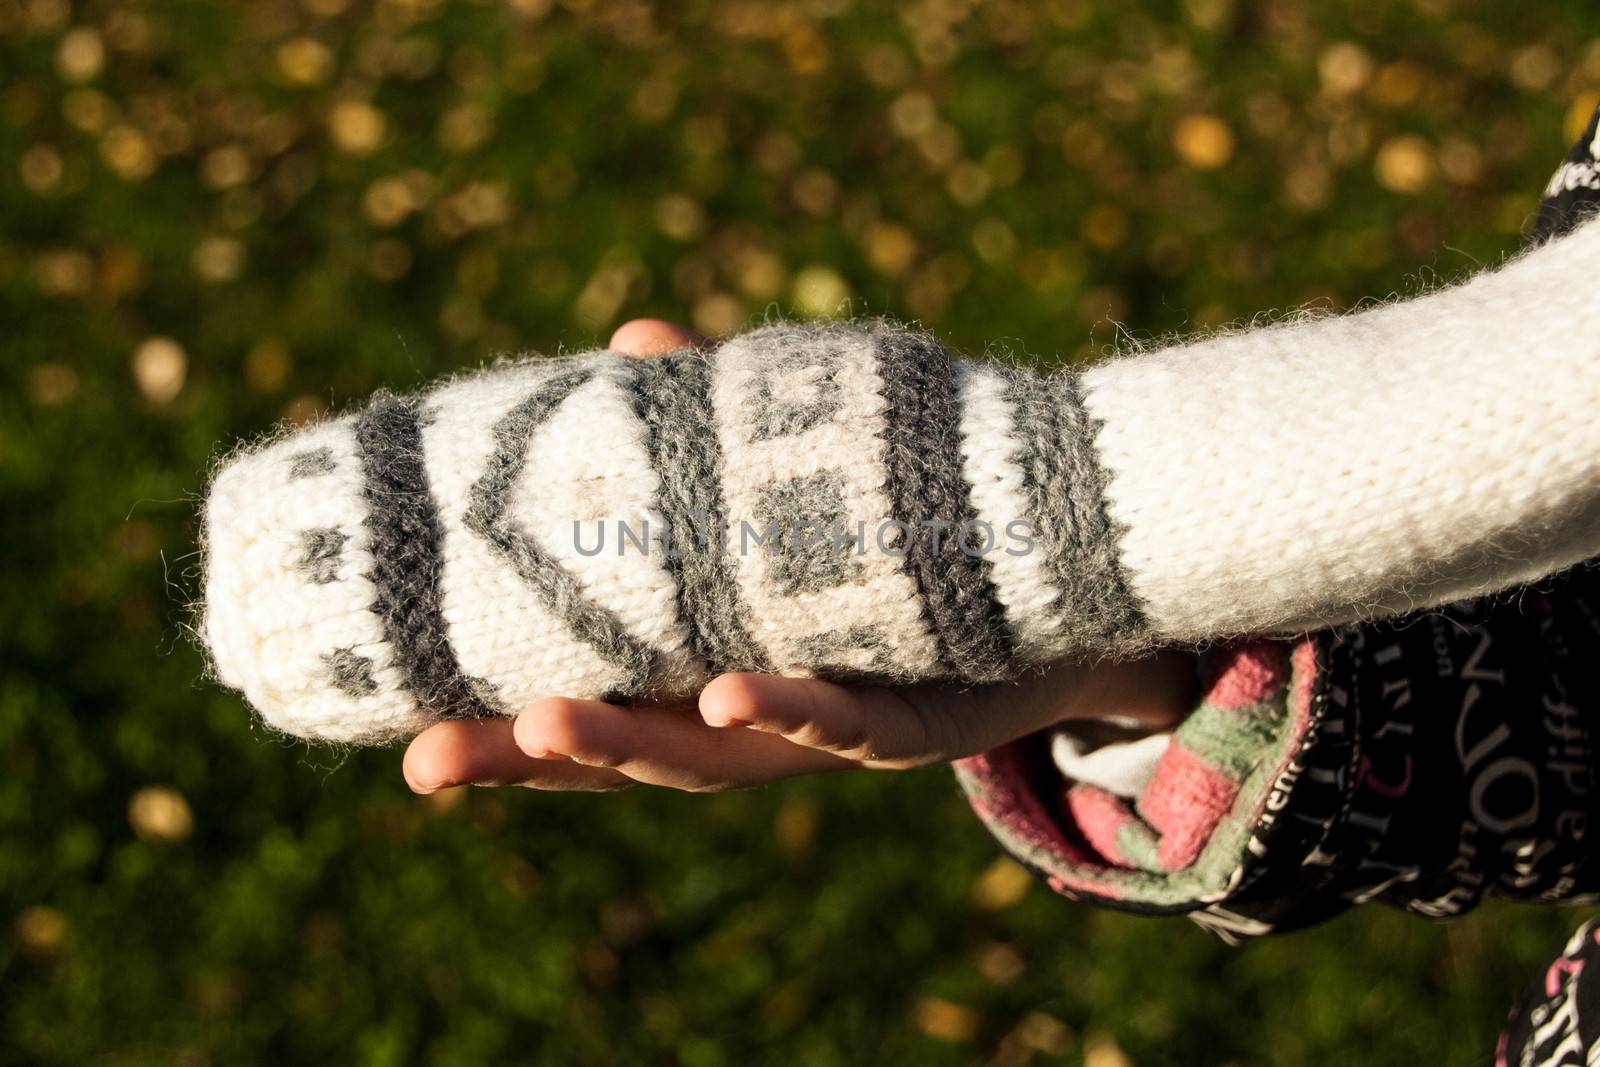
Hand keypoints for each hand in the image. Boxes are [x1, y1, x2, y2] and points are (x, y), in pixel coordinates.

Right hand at [403, 320, 1196, 794]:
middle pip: (626, 756)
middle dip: (534, 761)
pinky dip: (789, 705)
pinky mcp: (910, 724)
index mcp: (711, 670)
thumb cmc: (902, 545)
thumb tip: (634, 340)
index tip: (405, 747)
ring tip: (556, 725)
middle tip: (432, 759)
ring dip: (636, 744)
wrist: (1057, 602)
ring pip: (719, 759)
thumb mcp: (800, 482)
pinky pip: (847, 721)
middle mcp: (755, 722)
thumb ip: (721, 427)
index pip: (590, 706)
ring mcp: (826, 734)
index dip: (498, 737)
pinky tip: (728, 690)